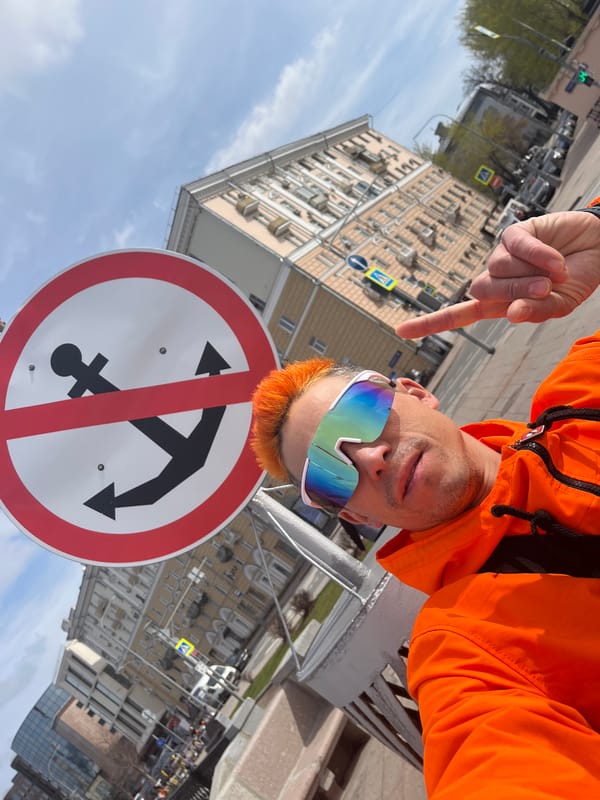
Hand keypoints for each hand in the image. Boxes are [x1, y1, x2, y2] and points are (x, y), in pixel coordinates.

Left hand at [396, 210, 599, 337]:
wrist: (599, 248)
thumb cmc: (577, 279)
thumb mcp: (562, 305)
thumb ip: (538, 312)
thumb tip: (512, 315)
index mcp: (500, 303)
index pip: (460, 315)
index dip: (431, 323)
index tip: (402, 330)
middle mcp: (496, 279)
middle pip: (481, 291)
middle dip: (514, 293)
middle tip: (545, 290)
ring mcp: (503, 255)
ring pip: (495, 269)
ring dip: (529, 276)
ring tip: (555, 273)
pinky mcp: (514, 233)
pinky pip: (515, 247)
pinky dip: (539, 256)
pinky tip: (556, 260)